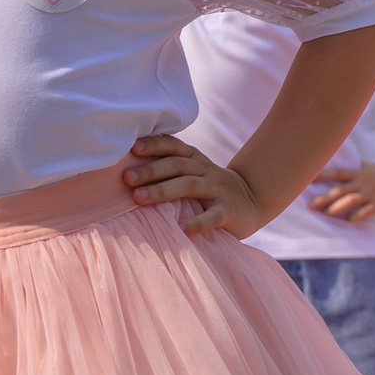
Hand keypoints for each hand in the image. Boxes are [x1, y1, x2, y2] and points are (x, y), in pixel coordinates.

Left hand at [121, 135, 265, 235]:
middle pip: (178, 165)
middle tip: (127, 178)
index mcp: (196, 160)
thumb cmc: (209, 187)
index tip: (132, 149)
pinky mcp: (228, 212)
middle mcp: (206, 171)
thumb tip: (122, 168)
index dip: (155, 145)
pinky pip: (212, 216)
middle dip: (151, 170)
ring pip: (190, 185)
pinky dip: (196, 222)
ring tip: (139, 198)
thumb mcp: (194, 171)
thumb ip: (169, 167)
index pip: (175, 146)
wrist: (252, 201)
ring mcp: (218, 191)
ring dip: (164, 190)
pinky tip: (180, 229)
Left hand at [311, 159, 374, 220]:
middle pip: (341, 189)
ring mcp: (371, 194)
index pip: (337, 173)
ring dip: (339, 207)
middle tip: (310, 205)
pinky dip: (358, 216)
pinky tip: (349, 221)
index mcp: (358, 173)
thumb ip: (351, 166)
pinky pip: (367, 211)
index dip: (322, 175)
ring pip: (352, 200)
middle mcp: (362, 183)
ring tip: (327, 213)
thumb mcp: (366, 166)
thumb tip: (335, 159)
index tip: (307, 179)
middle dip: (325, 198)